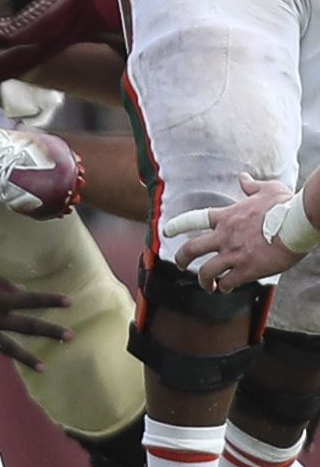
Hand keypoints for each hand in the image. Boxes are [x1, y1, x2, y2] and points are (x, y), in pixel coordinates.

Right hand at [0, 265, 71, 378]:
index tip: (70, 302)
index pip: (32, 299)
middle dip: (50, 331)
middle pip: (28, 326)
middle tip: (70, 336)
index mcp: (1, 299)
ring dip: (27, 358)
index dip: (51, 300)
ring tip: (43, 368)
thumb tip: (21, 290)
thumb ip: (3, 283)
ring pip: (9, 347)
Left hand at [165, 174, 303, 291]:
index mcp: (227, 217)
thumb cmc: (288, 205)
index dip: (176, 226)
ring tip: (207, 286)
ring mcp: (234, 254)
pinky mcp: (247, 269)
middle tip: (180, 265)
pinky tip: (227, 288)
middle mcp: (224, 236)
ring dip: (203, 281)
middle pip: (191, 250)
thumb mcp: (268, 189)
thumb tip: (244, 178)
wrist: (300, 223)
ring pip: (206, 272)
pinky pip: (228, 282)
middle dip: (181, 259)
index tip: (167, 232)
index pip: (193, 220)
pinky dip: (224, 287)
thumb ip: (252, 186)